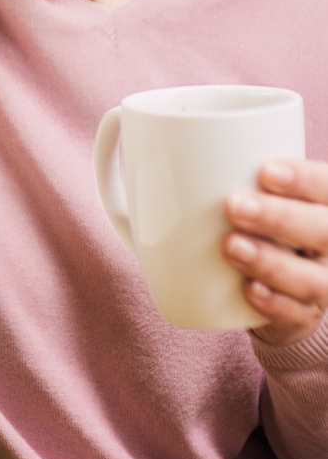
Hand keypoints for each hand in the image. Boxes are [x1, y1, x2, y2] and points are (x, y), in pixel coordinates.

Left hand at [223, 159, 327, 345]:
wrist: (269, 283)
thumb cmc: (253, 220)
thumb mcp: (246, 190)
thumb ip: (221, 171)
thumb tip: (149, 144)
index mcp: (320, 202)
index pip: (327, 186)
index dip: (305, 179)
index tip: (265, 170)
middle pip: (325, 230)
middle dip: (281, 217)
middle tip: (234, 206)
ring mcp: (320, 280)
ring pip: (314, 278)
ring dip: (271, 262)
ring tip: (231, 246)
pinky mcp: (300, 314)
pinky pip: (296, 313)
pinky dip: (274, 303)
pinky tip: (249, 290)